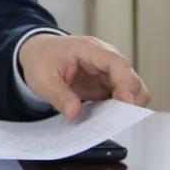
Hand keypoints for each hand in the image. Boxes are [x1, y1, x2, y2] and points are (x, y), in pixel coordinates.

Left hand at [18, 34, 149, 119]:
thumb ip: (58, 95)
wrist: (37, 53)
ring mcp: (107, 72)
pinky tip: (104, 118)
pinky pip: (121, 98)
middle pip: (132, 79)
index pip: (118, 64)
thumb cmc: (41, 59)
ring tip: (108, 120)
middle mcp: (104, 58)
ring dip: (125, 107)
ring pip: (132, 91)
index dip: (125, 84)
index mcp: (89, 49)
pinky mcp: (106, 84)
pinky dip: (118, 110)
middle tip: (115, 120)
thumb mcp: (41, 78)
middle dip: (130, 100)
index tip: (124, 104)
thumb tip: (74, 114)